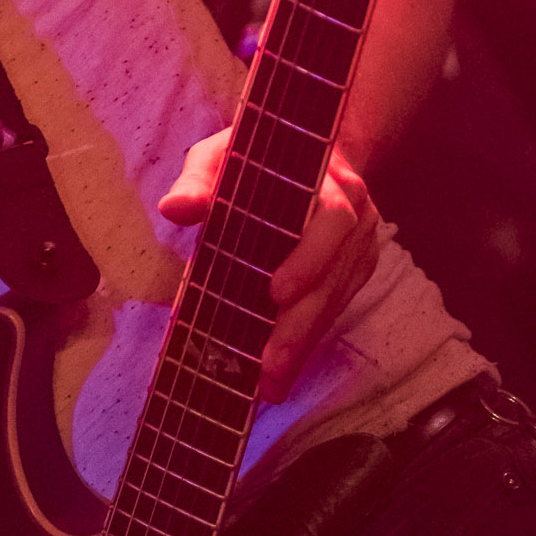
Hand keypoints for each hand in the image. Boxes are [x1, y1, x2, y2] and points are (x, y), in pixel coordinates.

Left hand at [159, 129, 379, 399]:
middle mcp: (355, 215)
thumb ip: (199, 181)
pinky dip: (308, 340)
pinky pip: (334, 310)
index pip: (330, 219)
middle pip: (333, 276)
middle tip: (269, 363)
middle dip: (301, 323)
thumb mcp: (220, 157)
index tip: (276, 293)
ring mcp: (359, 246)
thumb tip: (176, 207)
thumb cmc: (253, 159)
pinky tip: (283, 372)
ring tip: (272, 381)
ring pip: (336, 301)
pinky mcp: (354, 271)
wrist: (300, 153)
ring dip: (304, 343)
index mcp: (328, 180)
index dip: (308, 259)